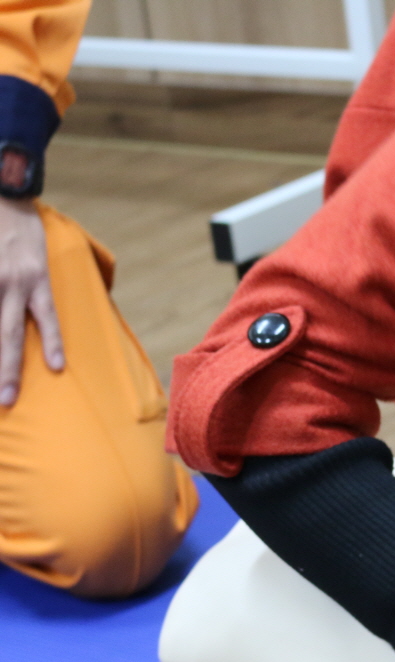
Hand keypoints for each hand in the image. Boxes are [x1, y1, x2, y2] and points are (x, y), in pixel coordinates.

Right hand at [0, 197, 62, 406]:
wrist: (1, 193)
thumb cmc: (22, 228)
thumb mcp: (41, 256)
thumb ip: (38, 288)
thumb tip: (38, 317)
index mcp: (36, 279)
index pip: (47, 318)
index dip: (51, 343)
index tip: (55, 368)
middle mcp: (12, 282)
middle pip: (7, 335)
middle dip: (6, 370)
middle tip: (6, 399)